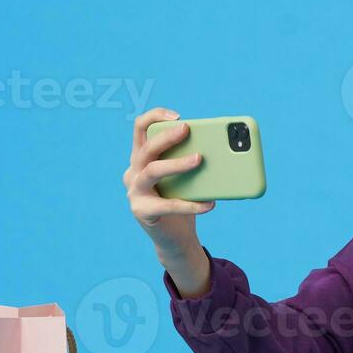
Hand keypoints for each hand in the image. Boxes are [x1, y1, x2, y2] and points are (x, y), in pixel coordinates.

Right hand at [123, 107, 214, 255]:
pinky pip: (168, 205)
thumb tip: (219, 149)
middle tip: (187, 129)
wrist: (174, 237)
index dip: (155, 117)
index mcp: (141, 158)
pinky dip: (191, 204)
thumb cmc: (182, 200)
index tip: (177, 116)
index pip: (140, 128)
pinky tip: (210, 203)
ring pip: (152, 171)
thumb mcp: (186, 177)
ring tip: (199, 159)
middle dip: (167, 136)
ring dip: (176, 163)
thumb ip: (192, 160)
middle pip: (146, 148)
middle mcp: (133, 172)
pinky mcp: (143, 212)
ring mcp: (134, 192)